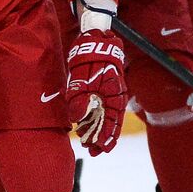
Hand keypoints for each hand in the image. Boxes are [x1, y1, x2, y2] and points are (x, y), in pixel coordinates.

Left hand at [65, 30, 126, 155]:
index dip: (106, 138)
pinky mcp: (104, 91)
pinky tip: (85, 124)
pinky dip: (94, 119)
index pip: (113, 123)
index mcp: (115, 97)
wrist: (96, 41)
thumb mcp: (83, 79)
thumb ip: (79, 99)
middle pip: (111, 124)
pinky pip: (102, 109)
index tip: (98, 150)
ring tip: (86, 140)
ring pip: (106, 118)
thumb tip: (77, 118)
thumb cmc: (90, 59)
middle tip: (90, 150)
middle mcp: (115, 98)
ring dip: (97, 130)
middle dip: (101, 138)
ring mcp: (111, 94)